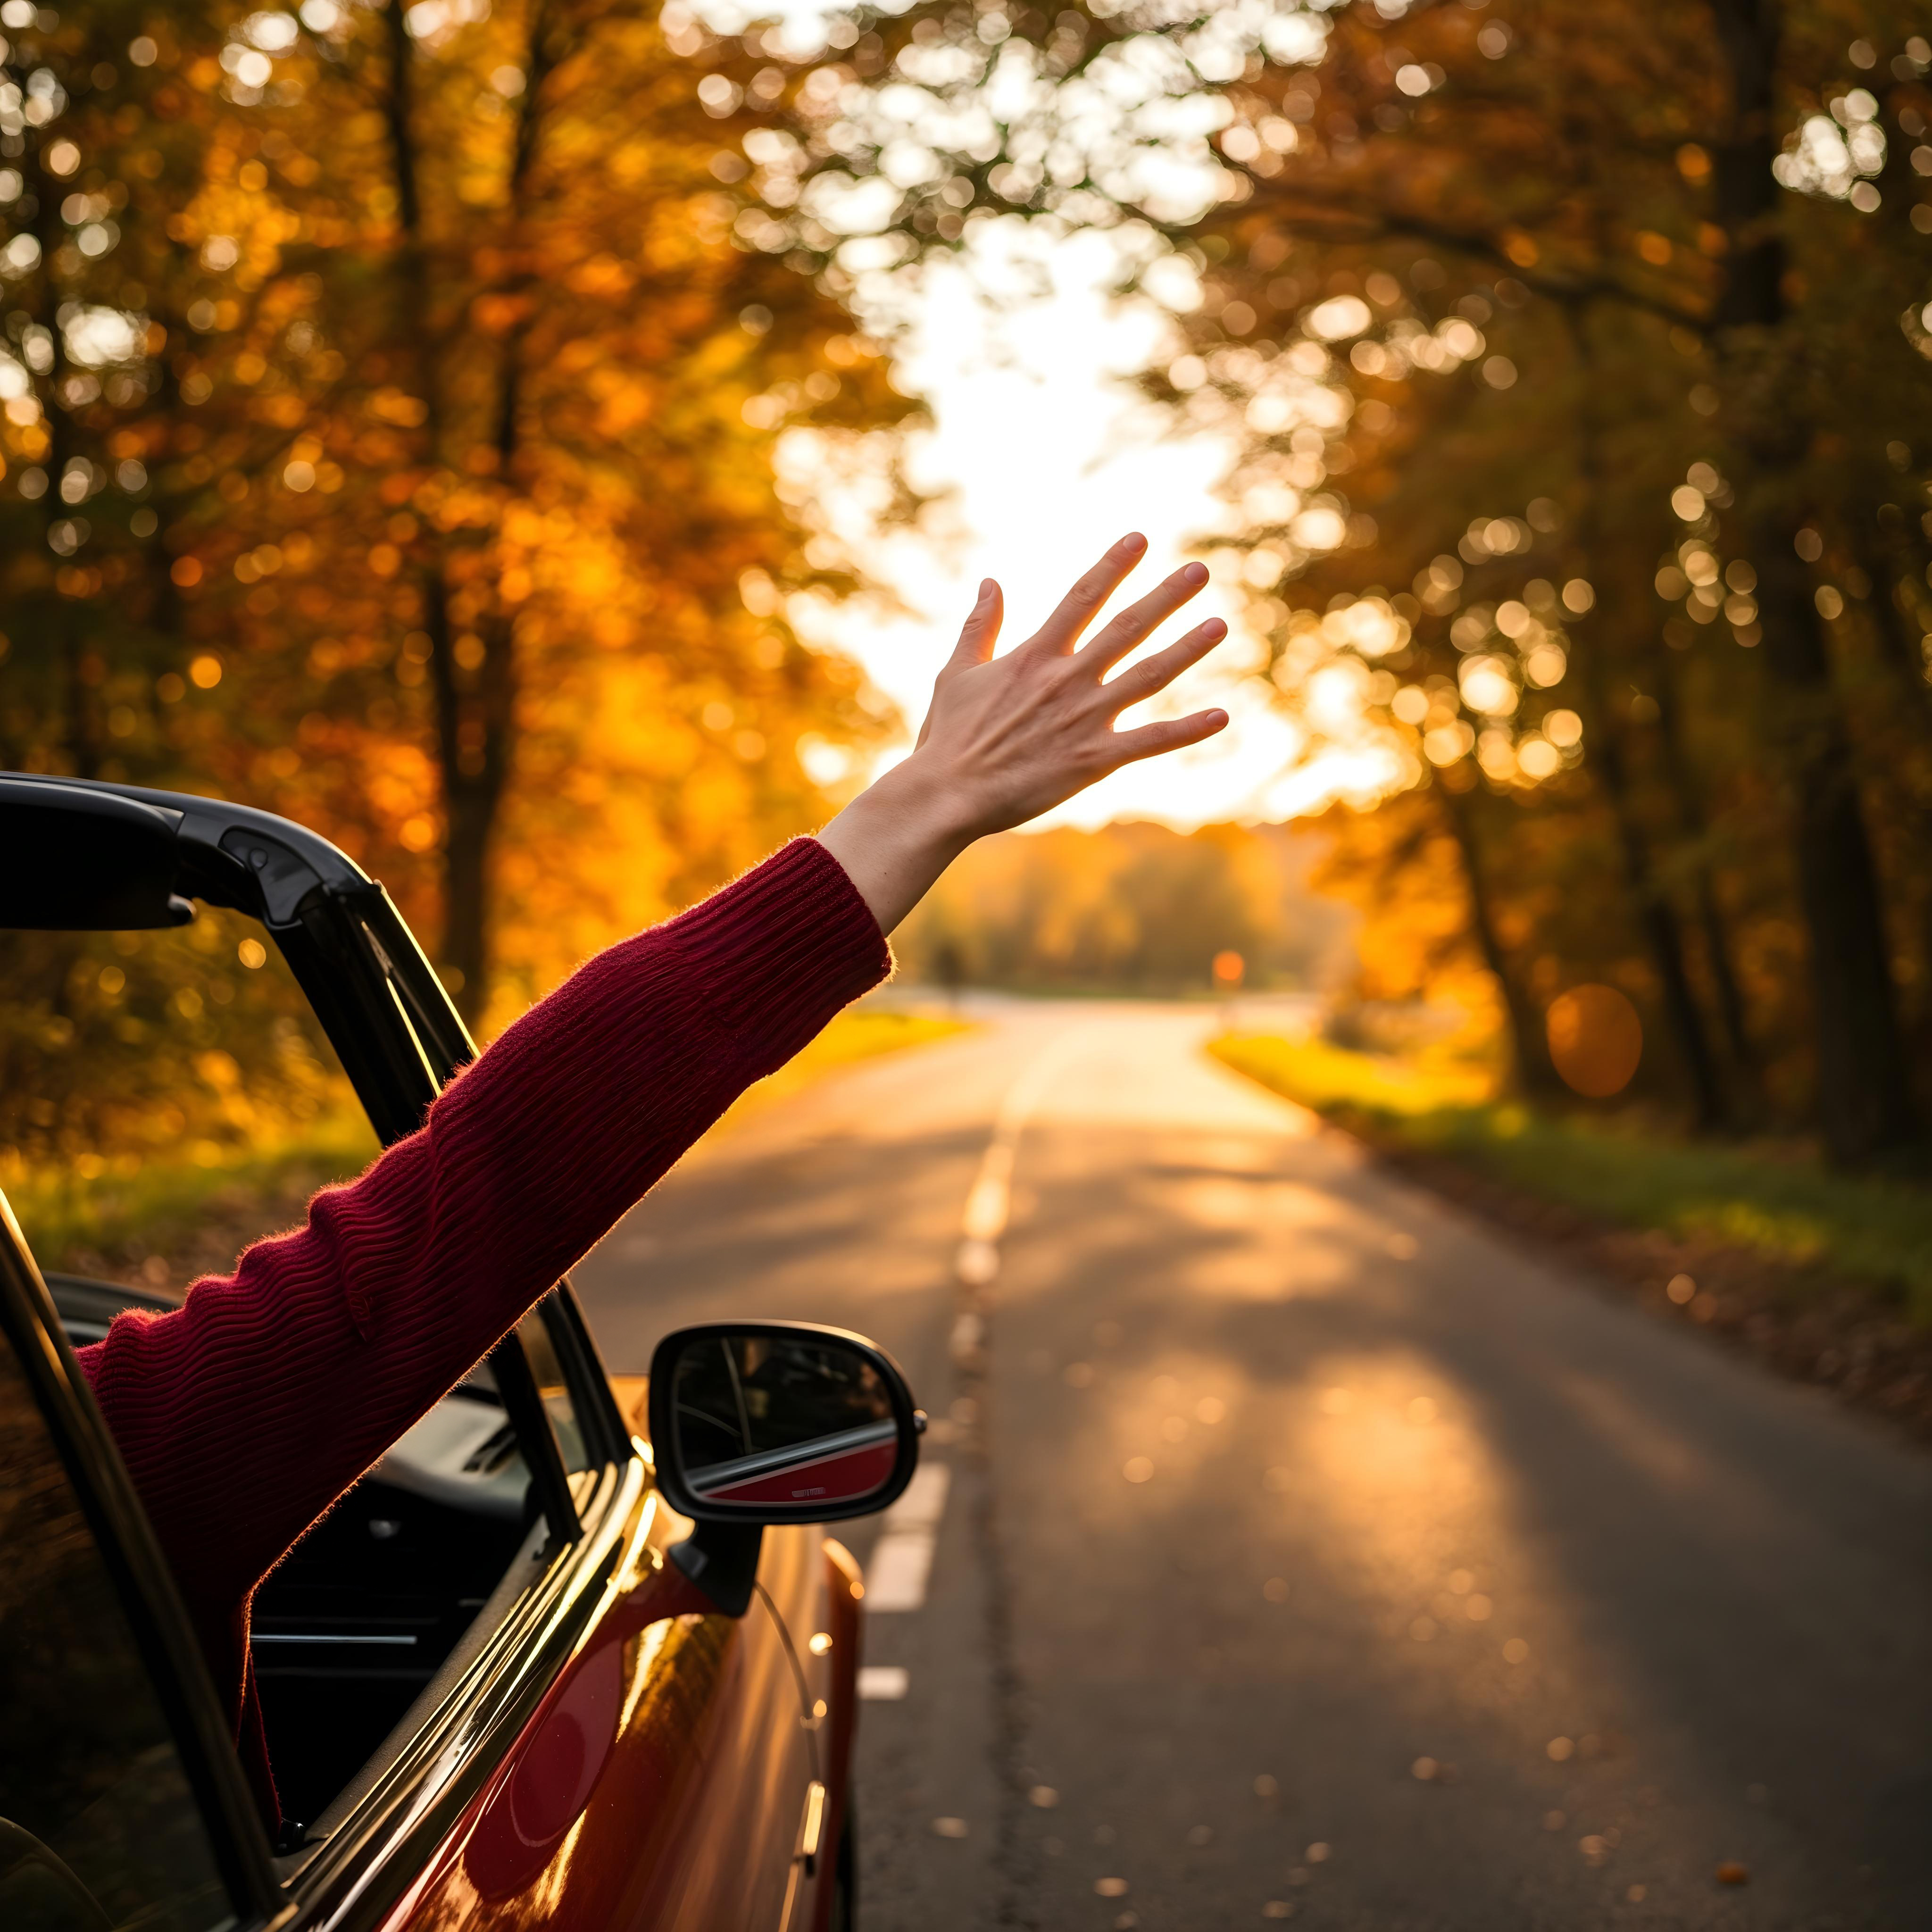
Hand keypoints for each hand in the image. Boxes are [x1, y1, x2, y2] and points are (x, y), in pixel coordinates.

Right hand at [817, 533, 1228, 931]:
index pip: (1082, 597)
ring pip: (1147, 675)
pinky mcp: (1093, 759)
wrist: (947, 794)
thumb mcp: (956, 673)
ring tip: (1219, 625)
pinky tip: (1222, 716)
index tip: (1140, 539)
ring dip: (1186, 649)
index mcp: (1035, 655)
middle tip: (1200, 570)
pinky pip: (1150, 741)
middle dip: (1165, 597)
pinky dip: (1187, 730)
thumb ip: (980, 626)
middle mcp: (1066, 679)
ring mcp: (1084, 718)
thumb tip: (990, 582)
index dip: (1113, 566)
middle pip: (1126, 627)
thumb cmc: (947, 738)